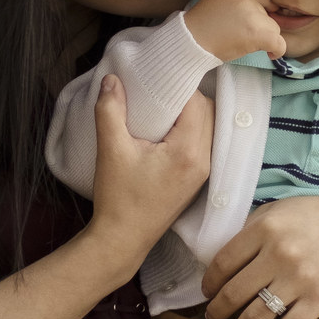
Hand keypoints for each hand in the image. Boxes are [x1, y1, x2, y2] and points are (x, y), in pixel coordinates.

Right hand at [91, 76, 212, 270]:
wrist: (122, 239)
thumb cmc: (118, 198)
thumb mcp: (110, 150)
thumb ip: (110, 110)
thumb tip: (112, 79)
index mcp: (188, 151)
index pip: (196, 103)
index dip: (178, 86)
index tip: (157, 79)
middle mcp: (204, 161)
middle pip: (208, 112)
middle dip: (186, 97)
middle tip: (159, 91)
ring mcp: (204, 172)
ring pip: (208, 127)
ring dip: (190, 114)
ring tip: (162, 109)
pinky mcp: (197, 180)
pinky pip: (203, 143)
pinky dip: (190, 130)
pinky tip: (166, 130)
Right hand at [186, 0, 286, 61]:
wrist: (191, 41)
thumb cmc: (200, 27)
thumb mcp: (217, 3)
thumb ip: (236, 3)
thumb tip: (256, 13)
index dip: (264, 12)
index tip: (260, 23)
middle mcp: (248, 1)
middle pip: (268, 15)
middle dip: (261, 27)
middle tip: (244, 38)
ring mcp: (254, 16)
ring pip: (274, 29)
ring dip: (264, 38)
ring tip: (246, 45)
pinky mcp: (258, 34)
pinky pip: (279, 42)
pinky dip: (277, 50)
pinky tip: (271, 54)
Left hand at [199, 194, 318, 318]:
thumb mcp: (280, 210)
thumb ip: (252, 230)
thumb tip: (225, 259)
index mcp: (265, 229)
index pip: (223, 262)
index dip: (209, 282)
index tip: (206, 292)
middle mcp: (279, 255)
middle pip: (234, 293)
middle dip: (217, 311)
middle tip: (211, 318)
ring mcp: (300, 280)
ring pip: (256, 316)